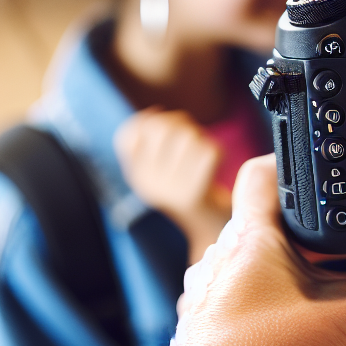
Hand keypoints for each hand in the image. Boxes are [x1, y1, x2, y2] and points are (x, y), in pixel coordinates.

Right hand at [114, 108, 230, 261]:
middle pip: (160, 127)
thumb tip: (153, 113)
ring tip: (203, 150)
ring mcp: (169, 190)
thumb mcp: (163, 170)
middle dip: (180, 122)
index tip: (166, 126)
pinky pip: (210, 151)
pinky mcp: (194, 193)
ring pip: (187, 136)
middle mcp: (147, 184)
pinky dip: (217, 150)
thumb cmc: (191, 191)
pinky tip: (216, 162)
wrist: (212, 232)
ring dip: (201, 136)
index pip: (127, 134)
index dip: (148, 121)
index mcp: (136, 177)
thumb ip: (155, 142)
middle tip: (192, 134)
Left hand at [156, 155, 345, 345]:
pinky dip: (291, 305)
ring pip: (267, 265)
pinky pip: (260, 303)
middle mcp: (226, 261)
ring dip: (306, 268)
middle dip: (320, 227)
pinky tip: (316, 327)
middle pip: (275, 220)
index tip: (340, 169)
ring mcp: (220, 302)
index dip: (301, 160)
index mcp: (250, 236)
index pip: (266, 170)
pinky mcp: (223, 339)